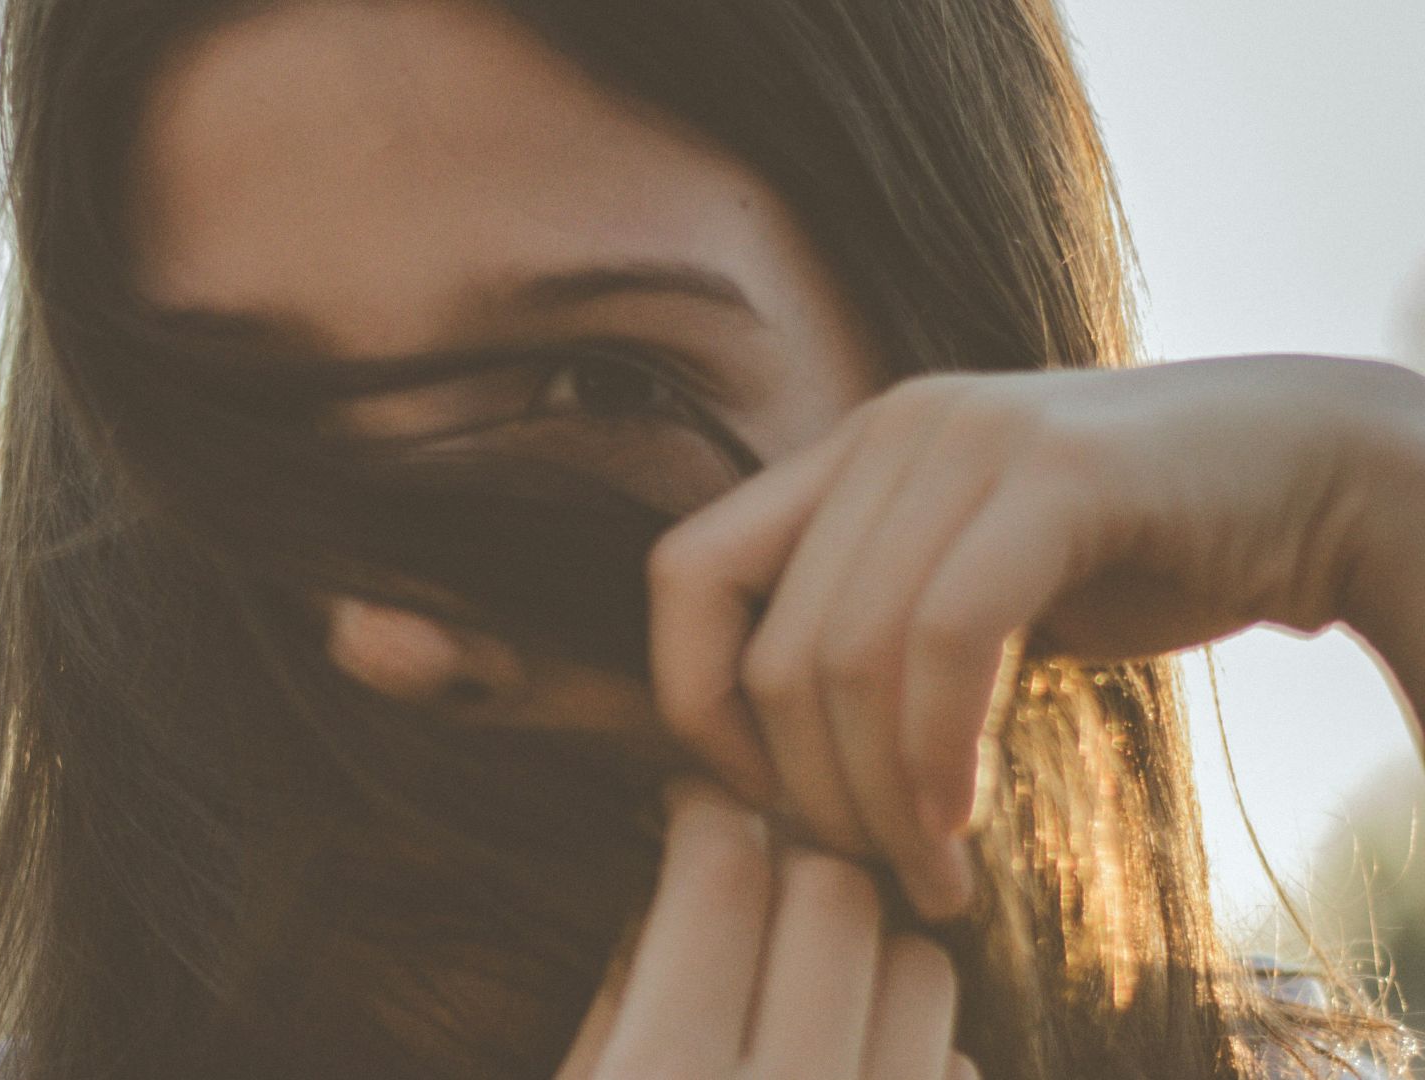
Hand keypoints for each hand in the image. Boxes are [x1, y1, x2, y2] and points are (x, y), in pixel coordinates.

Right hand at [557, 779, 978, 1079]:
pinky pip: (956, 1067)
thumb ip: (625, 1001)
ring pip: (921, 971)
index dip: (705, 812)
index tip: (693, 801)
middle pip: (834, 899)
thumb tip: (669, 886)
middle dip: (792, 867)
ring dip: (868, 953)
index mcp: (665, 1077)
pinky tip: (848, 1071)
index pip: (720, 878)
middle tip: (755, 878)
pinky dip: (908, 1050)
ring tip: (810, 977)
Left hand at [645, 354, 1424, 921]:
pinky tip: (964, 818)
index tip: (766, 801)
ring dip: (883, 801)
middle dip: (815, 796)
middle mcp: (889, 430)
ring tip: (937, 878)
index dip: (695, 702)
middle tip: (881, 878)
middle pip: (778, 651)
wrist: (1317, 482)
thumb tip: (776, 760)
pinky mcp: (1056, 470)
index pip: (683, 574)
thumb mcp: (971, 588)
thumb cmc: (1137, 559)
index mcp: (847, 454)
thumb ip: (876, 631)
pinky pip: (948, 636)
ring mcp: (968, 435)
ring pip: (852, 656)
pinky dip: (938, 750)